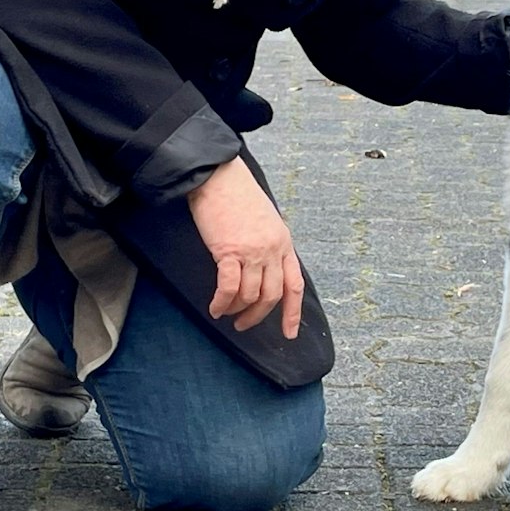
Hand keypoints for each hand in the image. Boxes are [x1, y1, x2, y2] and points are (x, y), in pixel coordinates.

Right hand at [187, 159, 303, 337]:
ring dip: (237, 309)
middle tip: (243, 324)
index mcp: (284, 243)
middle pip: (272, 295)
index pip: (294, 285)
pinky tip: (215, 307)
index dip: (293, 313)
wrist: (219, 177)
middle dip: (258, 315)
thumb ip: (270, 245)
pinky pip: (229, 287)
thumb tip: (264, 271)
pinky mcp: (229, 251)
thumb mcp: (266, 220)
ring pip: (250, 295)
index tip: (290, 333)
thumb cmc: (238, 196)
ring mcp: (253, 251)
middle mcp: (273, 249)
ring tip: (225, 312)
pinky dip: (222, 302)